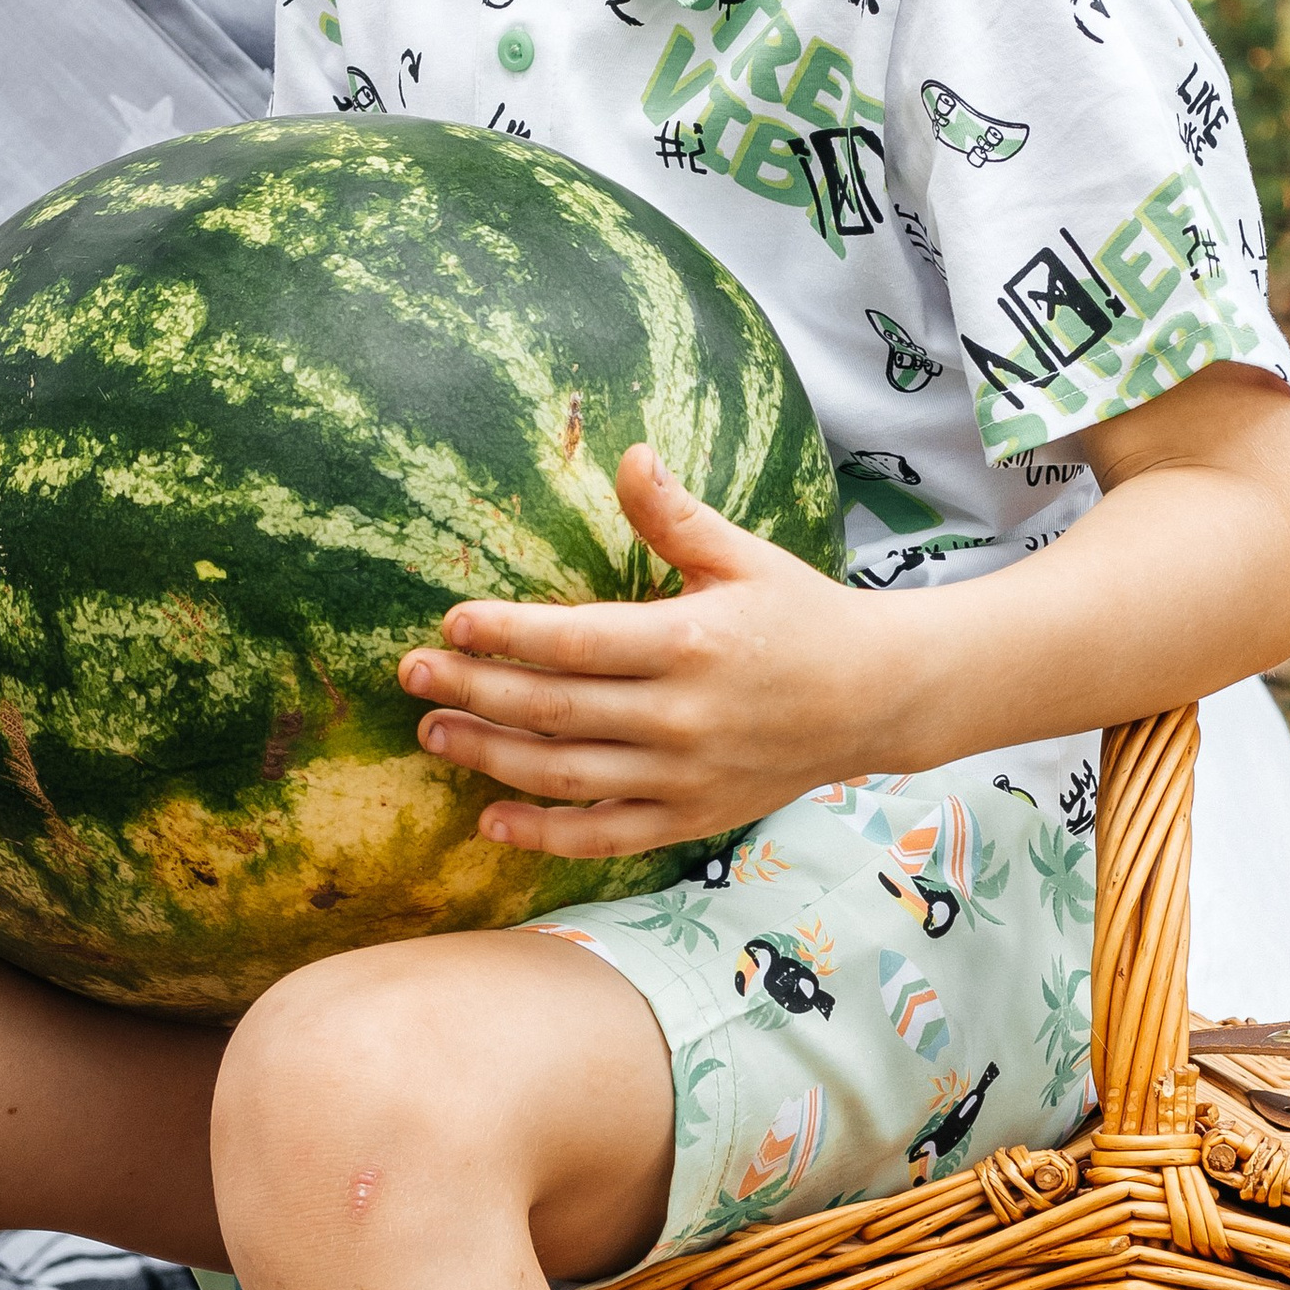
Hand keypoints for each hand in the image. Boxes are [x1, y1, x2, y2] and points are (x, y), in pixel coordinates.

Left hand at [398, 446, 881, 858]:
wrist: (878, 698)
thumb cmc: (803, 616)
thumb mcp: (744, 556)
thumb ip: (675, 516)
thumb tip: (628, 453)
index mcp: (691, 642)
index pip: (577, 641)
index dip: (508, 633)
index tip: (451, 620)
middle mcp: (682, 716)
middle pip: (555, 710)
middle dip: (474, 690)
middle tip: (411, 673)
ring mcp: (685, 774)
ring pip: (567, 775)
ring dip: (490, 758)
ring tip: (432, 732)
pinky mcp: (692, 817)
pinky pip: (606, 835)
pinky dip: (545, 835)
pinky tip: (490, 821)